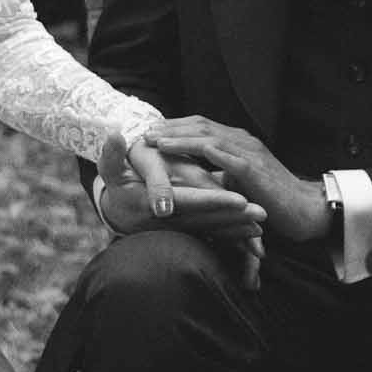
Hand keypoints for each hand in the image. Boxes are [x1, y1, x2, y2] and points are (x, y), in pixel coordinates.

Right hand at [98, 132, 266, 287]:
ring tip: (262, 228)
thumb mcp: (110, 170)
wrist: (117, 209)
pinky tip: (252, 236)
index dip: (211, 199)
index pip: (186, 200)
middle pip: (206, 218)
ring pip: (211, 230)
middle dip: (234, 217)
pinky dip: (231, 236)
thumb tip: (115, 135)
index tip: (237, 198)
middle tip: (261, 213)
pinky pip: (212, 236)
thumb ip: (111, 155)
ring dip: (237, 229)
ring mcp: (179, 228)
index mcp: (151, 203)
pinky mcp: (188, 231)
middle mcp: (167, 220)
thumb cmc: (117, 185)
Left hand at [145, 117, 331, 244]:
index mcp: (238, 142)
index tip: (150, 130)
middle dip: (170, 127)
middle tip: (144, 131)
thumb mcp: (238, 181)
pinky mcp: (255, 171)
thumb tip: (194, 176)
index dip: (175, 126)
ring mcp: (250, 153)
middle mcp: (243, 141)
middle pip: (200, 125)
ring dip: (179, 137)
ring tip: (155, 140)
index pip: (201, 126)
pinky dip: (203, 151)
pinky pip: (226, 157)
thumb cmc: (271, 198)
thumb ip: (218, 173)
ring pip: (209, 137)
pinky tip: (181, 150)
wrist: (304, 210)